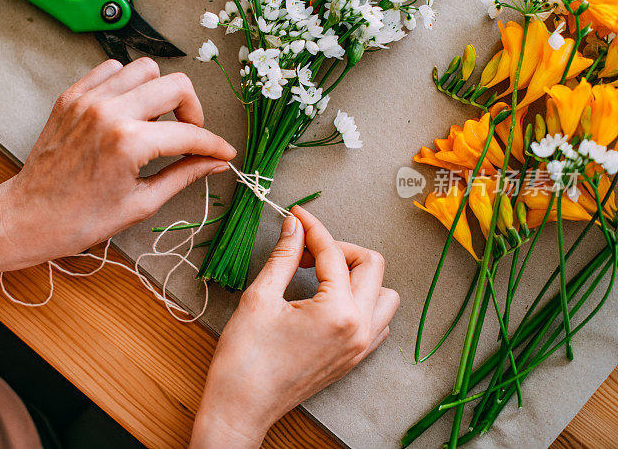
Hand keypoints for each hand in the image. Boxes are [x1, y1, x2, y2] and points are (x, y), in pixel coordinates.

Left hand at [0, 58, 235, 279]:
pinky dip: (127, 85)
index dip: (213, 144)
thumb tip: (214, 163)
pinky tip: (128, 111)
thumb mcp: (141, 202)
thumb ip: (183, 175)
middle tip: (189, 134)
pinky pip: (111, 70)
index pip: (189, 133)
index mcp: (129, 142)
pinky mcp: (72, 96)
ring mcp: (88, 99)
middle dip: (193, 110)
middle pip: (175, 84)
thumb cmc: (81, 219)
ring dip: (159, 93)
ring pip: (144, 69)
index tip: (222, 152)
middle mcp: (110, 112)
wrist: (29, 216)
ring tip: (157, 122)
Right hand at [190, 206, 398, 447]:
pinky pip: (377, 320)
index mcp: (337, 312)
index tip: (296, 216)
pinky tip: (330, 298)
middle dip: (339, 248)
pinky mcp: (354, 358)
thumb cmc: (245, 360)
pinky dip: (361, 301)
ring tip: (321, 273)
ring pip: (383, 293)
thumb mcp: (260, 298)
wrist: (241, 407)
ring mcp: (360, 346)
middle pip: (371, 265)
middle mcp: (359, 329)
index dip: (312, 228)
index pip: (333, 253)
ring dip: (357, 274)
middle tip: (305, 249)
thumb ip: (284, 256)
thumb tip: (294, 227)